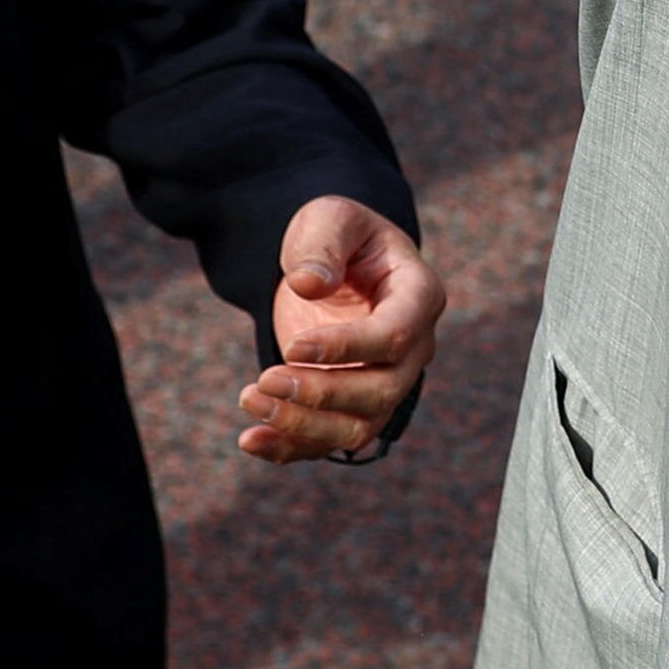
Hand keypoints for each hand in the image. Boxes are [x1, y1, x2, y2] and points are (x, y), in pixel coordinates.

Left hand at [236, 195, 449, 461]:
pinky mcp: (353, 406)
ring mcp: (387, 383)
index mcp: (418, 296)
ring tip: (250, 401)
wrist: (333, 264)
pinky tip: (250, 440)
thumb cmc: (338, 236)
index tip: (292, 347)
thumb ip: (322, 246)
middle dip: (322, 394)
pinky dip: (291, 448)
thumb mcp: (329, 219)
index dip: (347, 348)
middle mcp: (413, 349)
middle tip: (265, 380)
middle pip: (381, 391)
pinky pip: (329, 440)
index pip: (395, 335)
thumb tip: (308, 285)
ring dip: (303, 426)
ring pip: (359, 427)